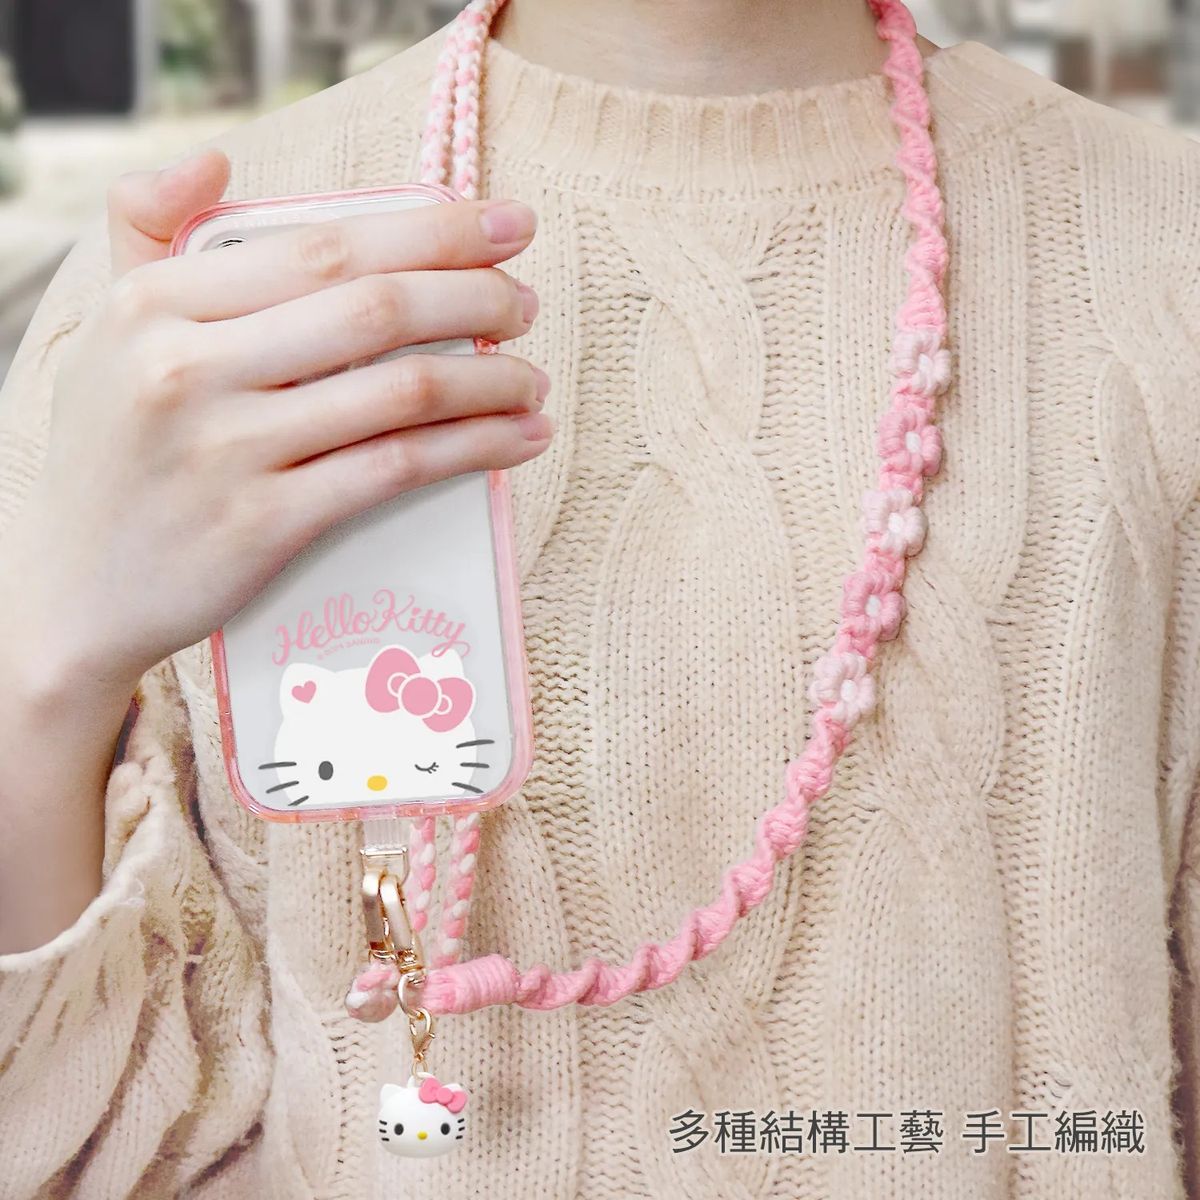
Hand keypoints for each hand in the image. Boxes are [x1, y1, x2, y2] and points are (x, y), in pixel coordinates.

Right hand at [3, 149, 552, 699]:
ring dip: (491, 377)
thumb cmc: (112, 453)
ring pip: (399, 389)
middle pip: (372, 307)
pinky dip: (474, 448)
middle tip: (526, 301)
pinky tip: (519, 438)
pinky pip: (396, 469)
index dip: (431, 230)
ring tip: (532, 377)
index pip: (322, 246)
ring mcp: (229, 449)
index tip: (505, 225)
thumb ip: (145, 231)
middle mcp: (188, 367)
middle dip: (474, 294)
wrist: (78, 591)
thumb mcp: (105, 330)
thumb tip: (215, 160)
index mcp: (157, 304)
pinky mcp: (266, 524)